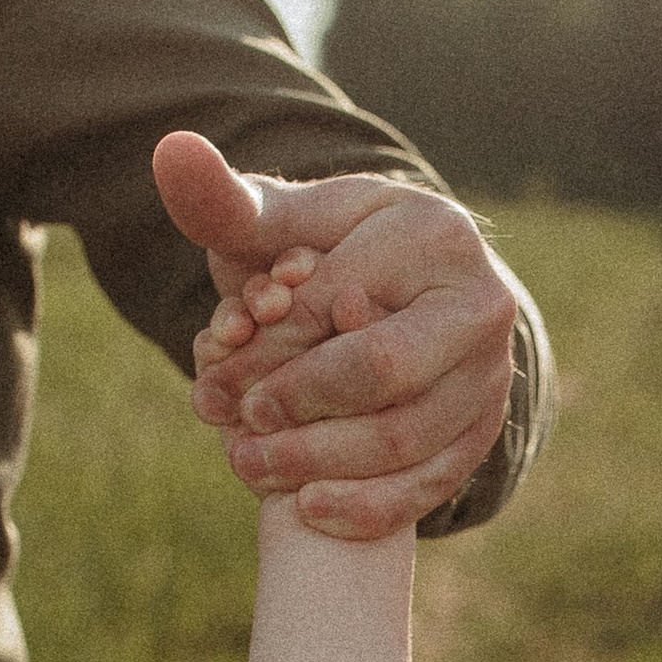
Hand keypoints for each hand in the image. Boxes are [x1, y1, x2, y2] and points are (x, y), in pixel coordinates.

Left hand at [153, 131, 519, 538]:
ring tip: (249, 463)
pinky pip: (430, 486)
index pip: (333, 300)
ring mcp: (490, 374)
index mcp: (435, 234)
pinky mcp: (484, 433)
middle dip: (293, 404)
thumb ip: (224, 200)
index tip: (208, 367)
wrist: (410, 296)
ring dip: (316, 462)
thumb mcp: (282, 223)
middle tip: (230, 421)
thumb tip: (171, 152)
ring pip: (403, 439)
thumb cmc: (330, 254)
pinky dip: (367, 507)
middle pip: (378, 371)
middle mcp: (480, 304)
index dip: (264, 342)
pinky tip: (307, 508)